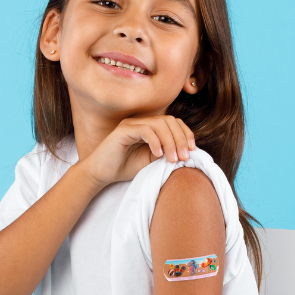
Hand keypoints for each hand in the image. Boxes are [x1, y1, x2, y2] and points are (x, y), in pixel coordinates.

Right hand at [79, 115, 196, 187]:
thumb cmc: (125, 167)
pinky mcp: (123, 130)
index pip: (174, 122)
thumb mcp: (152, 161)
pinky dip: (155, 141)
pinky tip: (157, 155)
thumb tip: (186, 152)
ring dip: (170, 142)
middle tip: (184, 157)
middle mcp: (142, 121)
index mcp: (150, 127)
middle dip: (180, 139)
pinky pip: (145, 130)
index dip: (186, 134)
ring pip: (159, 124)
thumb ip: (166, 153)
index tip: (192, 151)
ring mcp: (132, 124)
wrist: (101, 174)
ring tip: (173, 159)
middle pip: (169, 121)